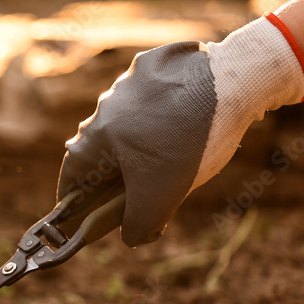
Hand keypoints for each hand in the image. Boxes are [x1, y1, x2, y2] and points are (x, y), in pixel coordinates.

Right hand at [58, 16, 303, 246]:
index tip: (79, 215)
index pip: (72, 175)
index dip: (73, 199)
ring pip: (128, 123)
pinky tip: (187, 124)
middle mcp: (105, 106)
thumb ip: (137, 226)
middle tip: (138, 194)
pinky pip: (152, 99)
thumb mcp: (160, 197)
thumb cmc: (189, 141)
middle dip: (116, 175)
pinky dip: (163, 115)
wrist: (231, 82)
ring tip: (174, 159)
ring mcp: (130, 82)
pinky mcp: (156, 66)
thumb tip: (130, 237)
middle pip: (102, 150)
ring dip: (142, 145)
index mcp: (97, 136)